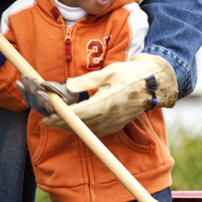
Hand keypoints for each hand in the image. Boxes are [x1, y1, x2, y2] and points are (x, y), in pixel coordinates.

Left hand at [17, 75, 80, 115]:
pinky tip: (19, 82)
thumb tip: (46, 84)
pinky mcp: (36, 105)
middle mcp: (48, 114)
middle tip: (33, 80)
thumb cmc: (71, 95)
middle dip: (35, 91)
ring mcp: (41, 110)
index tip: (43, 93)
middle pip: (39, 105)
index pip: (51, 110)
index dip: (45, 102)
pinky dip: (23, 90)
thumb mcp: (71, 91)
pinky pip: (28, 98)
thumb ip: (64, 89)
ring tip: (26, 77)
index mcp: (59, 113)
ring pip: (32, 101)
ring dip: (28, 88)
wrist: (69, 99)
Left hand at [42, 54, 177, 135]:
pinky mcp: (117, 125)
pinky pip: (97, 131)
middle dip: (63, 123)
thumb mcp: (111, 71)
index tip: (50, 115)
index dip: (65, 116)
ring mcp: (116, 122)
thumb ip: (88, 80)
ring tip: (55, 122)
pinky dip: (83, 129)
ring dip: (71, 127)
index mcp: (111, 100)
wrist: (155, 84)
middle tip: (46, 120)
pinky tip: (73, 125)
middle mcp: (113, 115)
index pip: (83, 112)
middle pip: (83, 124)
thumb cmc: (133, 74)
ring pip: (88, 129)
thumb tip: (68, 86)